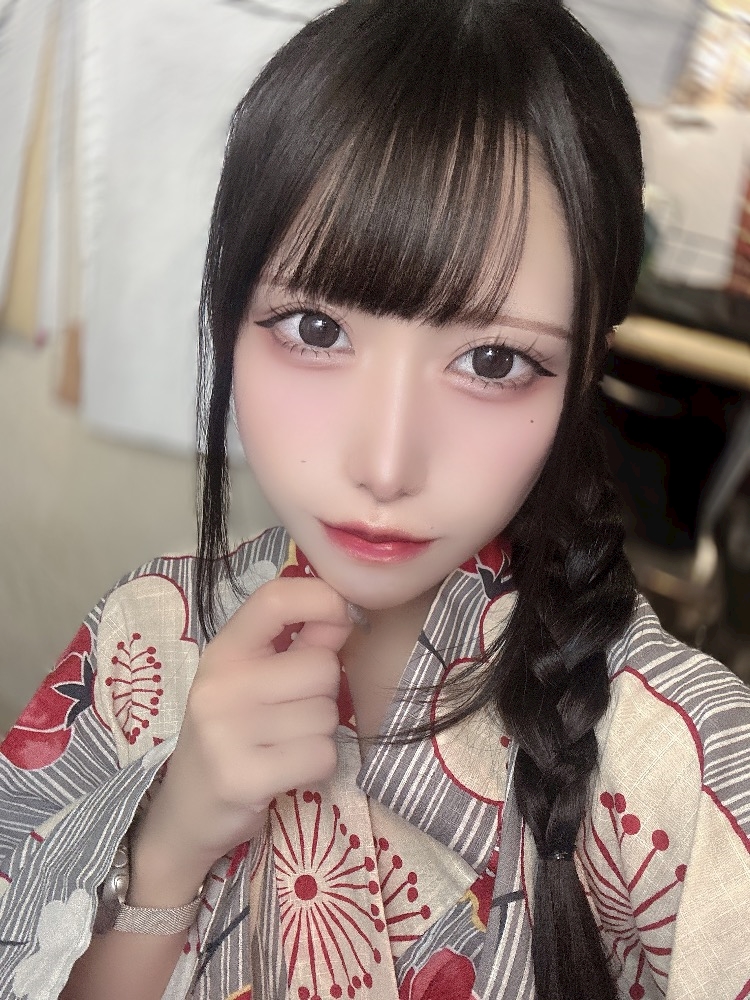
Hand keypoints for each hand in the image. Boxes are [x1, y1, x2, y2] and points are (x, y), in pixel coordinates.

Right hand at [128, 576, 352, 905]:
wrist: (187, 809)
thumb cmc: (232, 731)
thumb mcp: (253, 676)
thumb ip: (301, 641)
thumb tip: (346, 614)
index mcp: (223, 650)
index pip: (275, 598)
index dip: (322, 599)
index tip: (338, 618)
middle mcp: (219, 684)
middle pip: (322, 666)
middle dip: (324, 691)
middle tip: (292, 711)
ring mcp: (226, 732)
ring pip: (327, 714)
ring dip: (320, 731)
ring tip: (285, 741)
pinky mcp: (242, 777)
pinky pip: (322, 755)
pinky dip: (318, 765)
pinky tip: (288, 768)